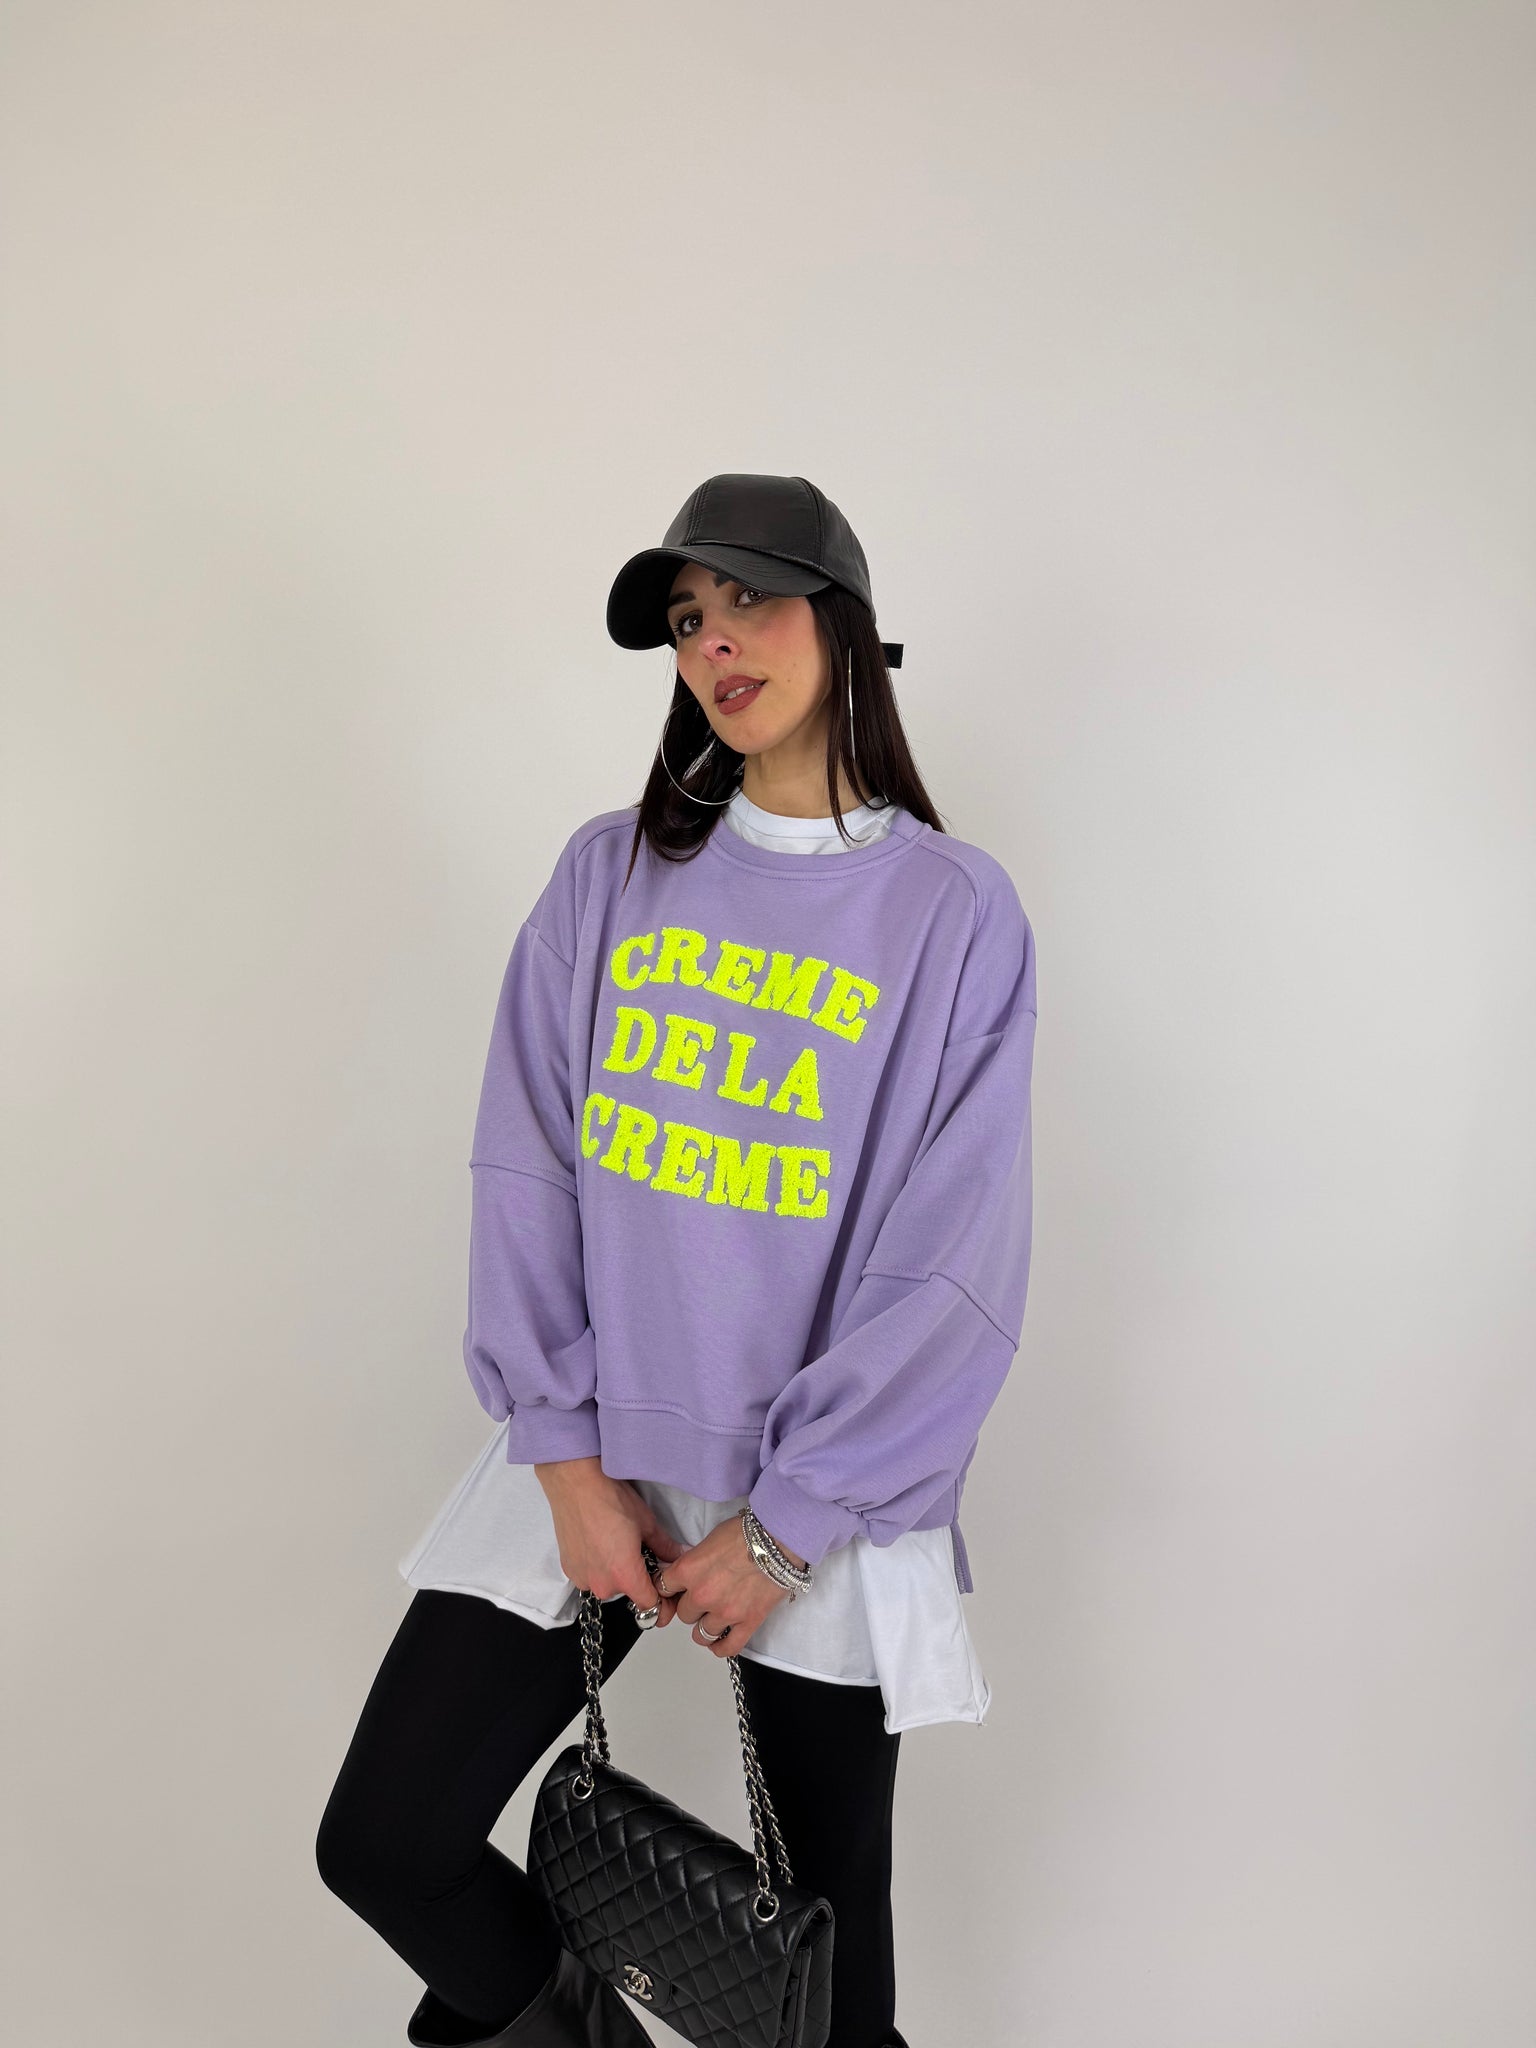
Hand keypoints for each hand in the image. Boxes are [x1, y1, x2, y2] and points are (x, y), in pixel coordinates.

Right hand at [534, 1456, 687, 1620]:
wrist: (575, 1483)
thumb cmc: (611, 1499)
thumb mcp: (647, 1522)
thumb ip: (665, 1547)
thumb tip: (678, 1557)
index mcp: (625, 1576)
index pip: (649, 1606)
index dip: (663, 1603)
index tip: (667, 1597)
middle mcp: (602, 1585)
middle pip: (628, 1592)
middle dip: (637, 1578)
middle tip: (638, 1551)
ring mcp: (582, 1579)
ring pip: (608, 1584)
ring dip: (615, 1572)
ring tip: (615, 1543)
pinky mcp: (568, 1570)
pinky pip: (590, 1575)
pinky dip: (597, 1565)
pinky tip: (597, 1542)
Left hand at [656, 1512, 807, 1657]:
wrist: (778, 1539)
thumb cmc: (747, 1533)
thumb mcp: (710, 1540)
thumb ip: (695, 1562)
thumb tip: (689, 1572)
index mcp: (689, 1570)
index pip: (663, 1588)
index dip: (668, 1589)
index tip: (672, 1591)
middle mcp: (702, 1594)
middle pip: (684, 1613)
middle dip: (691, 1606)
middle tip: (702, 1598)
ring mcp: (725, 1612)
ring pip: (701, 1634)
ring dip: (704, 1628)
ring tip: (711, 1620)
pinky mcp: (748, 1622)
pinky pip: (728, 1647)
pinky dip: (721, 1647)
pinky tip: (720, 1641)